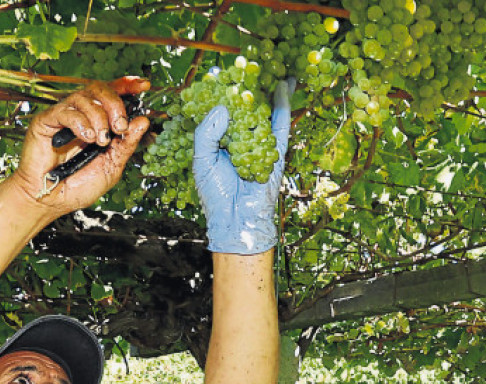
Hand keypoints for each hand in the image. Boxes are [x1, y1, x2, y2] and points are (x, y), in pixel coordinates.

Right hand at [11, 78, 149, 217]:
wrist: (51, 201)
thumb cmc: (78, 188)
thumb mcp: (111, 167)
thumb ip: (126, 145)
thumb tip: (143, 121)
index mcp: (98, 124)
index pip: (112, 94)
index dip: (127, 85)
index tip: (143, 86)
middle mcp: (81, 116)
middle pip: (99, 89)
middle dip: (115, 104)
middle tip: (120, 126)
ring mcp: (63, 117)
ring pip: (85, 96)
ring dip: (99, 117)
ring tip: (101, 140)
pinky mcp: (47, 121)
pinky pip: (67, 110)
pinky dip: (81, 122)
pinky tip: (86, 137)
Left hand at [193, 79, 293, 254]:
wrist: (236, 219)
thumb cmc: (215, 194)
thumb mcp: (202, 160)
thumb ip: (207, 132)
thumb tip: (223, 107)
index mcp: (220, 141)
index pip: (221, 111)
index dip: (221, 93)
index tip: (220, 73)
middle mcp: (239, 138)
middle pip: (244, 107)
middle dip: (246, 86)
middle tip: (247, 62)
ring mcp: (258, 143)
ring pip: (264, 111)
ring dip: (267, 90)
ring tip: (270, 66)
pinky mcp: (275, 150)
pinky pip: (281, 124)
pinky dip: (283, 105)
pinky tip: (283, 87)